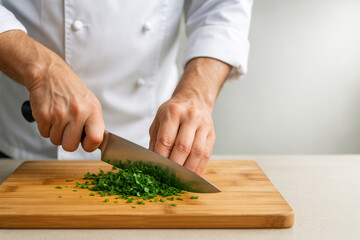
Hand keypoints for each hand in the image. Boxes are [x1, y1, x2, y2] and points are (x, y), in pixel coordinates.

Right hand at [0, 30, 104, 151]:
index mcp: (92, 110)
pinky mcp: (44, 115)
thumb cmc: (70, 89)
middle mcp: (77, 113)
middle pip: (71, 146)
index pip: (96, 139)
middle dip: (68, 140)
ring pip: (56, 141)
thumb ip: (94, 122)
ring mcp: (60, 115)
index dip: (89, 145)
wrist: (49, 73)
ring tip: (59, 118)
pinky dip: (46, 128)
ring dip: (56, 133)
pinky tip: (50, 115)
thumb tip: (96, 142)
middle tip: (68, 128)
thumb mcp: (90, 102)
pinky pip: (44, 134)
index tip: (85, 142)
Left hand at [149, 96, 214, 174]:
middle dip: (175, 165)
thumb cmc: (174, 112)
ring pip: (197, 152)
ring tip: (180, 178)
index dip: (161, 158)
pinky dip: (198, 167)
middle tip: (167, 177)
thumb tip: (153, 161)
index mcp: (174, 112)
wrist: (194, 99)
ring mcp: (203, 125)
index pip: (166, 140)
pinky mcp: (212, 134)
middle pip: (183, 147)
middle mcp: (191, 117)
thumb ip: (155, 140)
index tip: (157, 169)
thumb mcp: (159, 119)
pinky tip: (191, 174)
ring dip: (188, 169)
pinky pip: (206, 154)